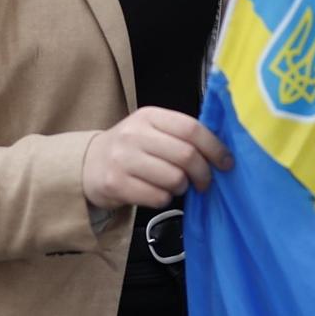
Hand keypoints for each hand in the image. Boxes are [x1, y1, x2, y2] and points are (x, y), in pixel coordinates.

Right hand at [81, 107, 232, 210]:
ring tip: (176, 186)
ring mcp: (123, 159)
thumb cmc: (130, 148)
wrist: (88, 164)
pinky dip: (165, 199)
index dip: (215, 147)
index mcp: (150, 116)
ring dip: (182, 188)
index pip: (191, 128)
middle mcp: (135, 134)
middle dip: (203, 173)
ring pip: (174, 179)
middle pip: (186, 155)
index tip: (226, 162)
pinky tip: (158, 193)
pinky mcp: (116, 184)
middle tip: (205, 182)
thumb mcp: (151, 130)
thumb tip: (220, 151)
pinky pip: (157, 197)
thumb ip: (180, 135)